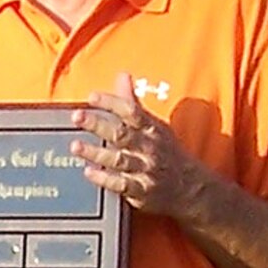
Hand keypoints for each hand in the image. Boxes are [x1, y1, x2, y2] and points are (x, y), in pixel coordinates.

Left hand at [72, 71, 203, 216]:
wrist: (191, 187)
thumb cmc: (166, 151)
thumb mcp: (154, 124)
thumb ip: (132, 102)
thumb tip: (122, 76)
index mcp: (151, 128)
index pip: (131, 111)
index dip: (111, 102)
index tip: (91, 96)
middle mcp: (149, 147)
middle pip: (122, 134)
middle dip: (98, 124)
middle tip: (77, 116)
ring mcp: (145, 169)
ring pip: (119, 160)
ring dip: (96, 153)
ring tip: (76, 146)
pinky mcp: (142, 191)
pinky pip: (121, 185)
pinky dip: (104, 179)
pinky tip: (88, 172)